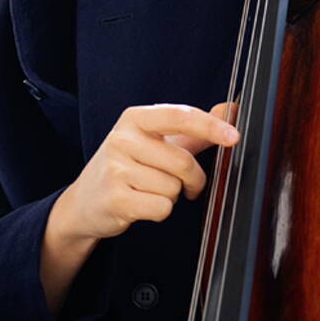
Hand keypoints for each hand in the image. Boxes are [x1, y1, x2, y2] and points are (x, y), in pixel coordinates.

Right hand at [56, 102, 238, 240]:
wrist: (86, 201)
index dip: (210, 126)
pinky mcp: (115, 198)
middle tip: (186, 184)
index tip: (234, 136)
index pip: (179, 116)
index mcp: (134, 119)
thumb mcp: (156, 142)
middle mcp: (121, 139)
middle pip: (182, 162)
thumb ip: (194, 129)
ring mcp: (115, 169)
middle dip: (193, 179)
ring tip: (150, 191)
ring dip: (171, 195)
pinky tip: (142, 205)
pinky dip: (160, 211)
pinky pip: (162, 208)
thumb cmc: (126, 167)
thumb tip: (230, 109)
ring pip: (173, 188)